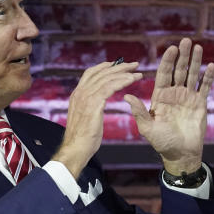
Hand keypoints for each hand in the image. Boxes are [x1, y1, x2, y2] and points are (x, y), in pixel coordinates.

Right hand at [52, 60, 142, 178]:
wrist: (75, 149)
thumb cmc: (82, 139)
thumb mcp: (84, 118)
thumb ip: (89, 107)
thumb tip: (96, 104)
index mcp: (77, 95)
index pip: (91, 74)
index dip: (105, 67)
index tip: (117, 64)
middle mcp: (80, 93)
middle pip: (101, 73)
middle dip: (119, 67)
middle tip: (133, 65)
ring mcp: (85, 97)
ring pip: (107, 78)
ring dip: (124, 73)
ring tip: (137, 73)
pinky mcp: (93, 104)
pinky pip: (110, 87)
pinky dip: (122, 81)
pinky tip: (132, 80)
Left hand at [124, 38, 213, 174]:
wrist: (181, 154)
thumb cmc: (162, 142)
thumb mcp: (148, 128)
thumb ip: (139, 111)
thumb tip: (127, 96)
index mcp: (160, 97)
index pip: (163, 74)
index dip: (167, 61)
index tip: (171, 48)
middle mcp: (174, 94)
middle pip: (178, 71)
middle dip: (181, 56)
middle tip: (185, 41)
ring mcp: (188, 97)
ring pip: (192, 75)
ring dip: (195, 61)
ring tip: (197, 47)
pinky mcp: (200, 104)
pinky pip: (205, 87)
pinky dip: (208, 76)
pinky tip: (211, 65)